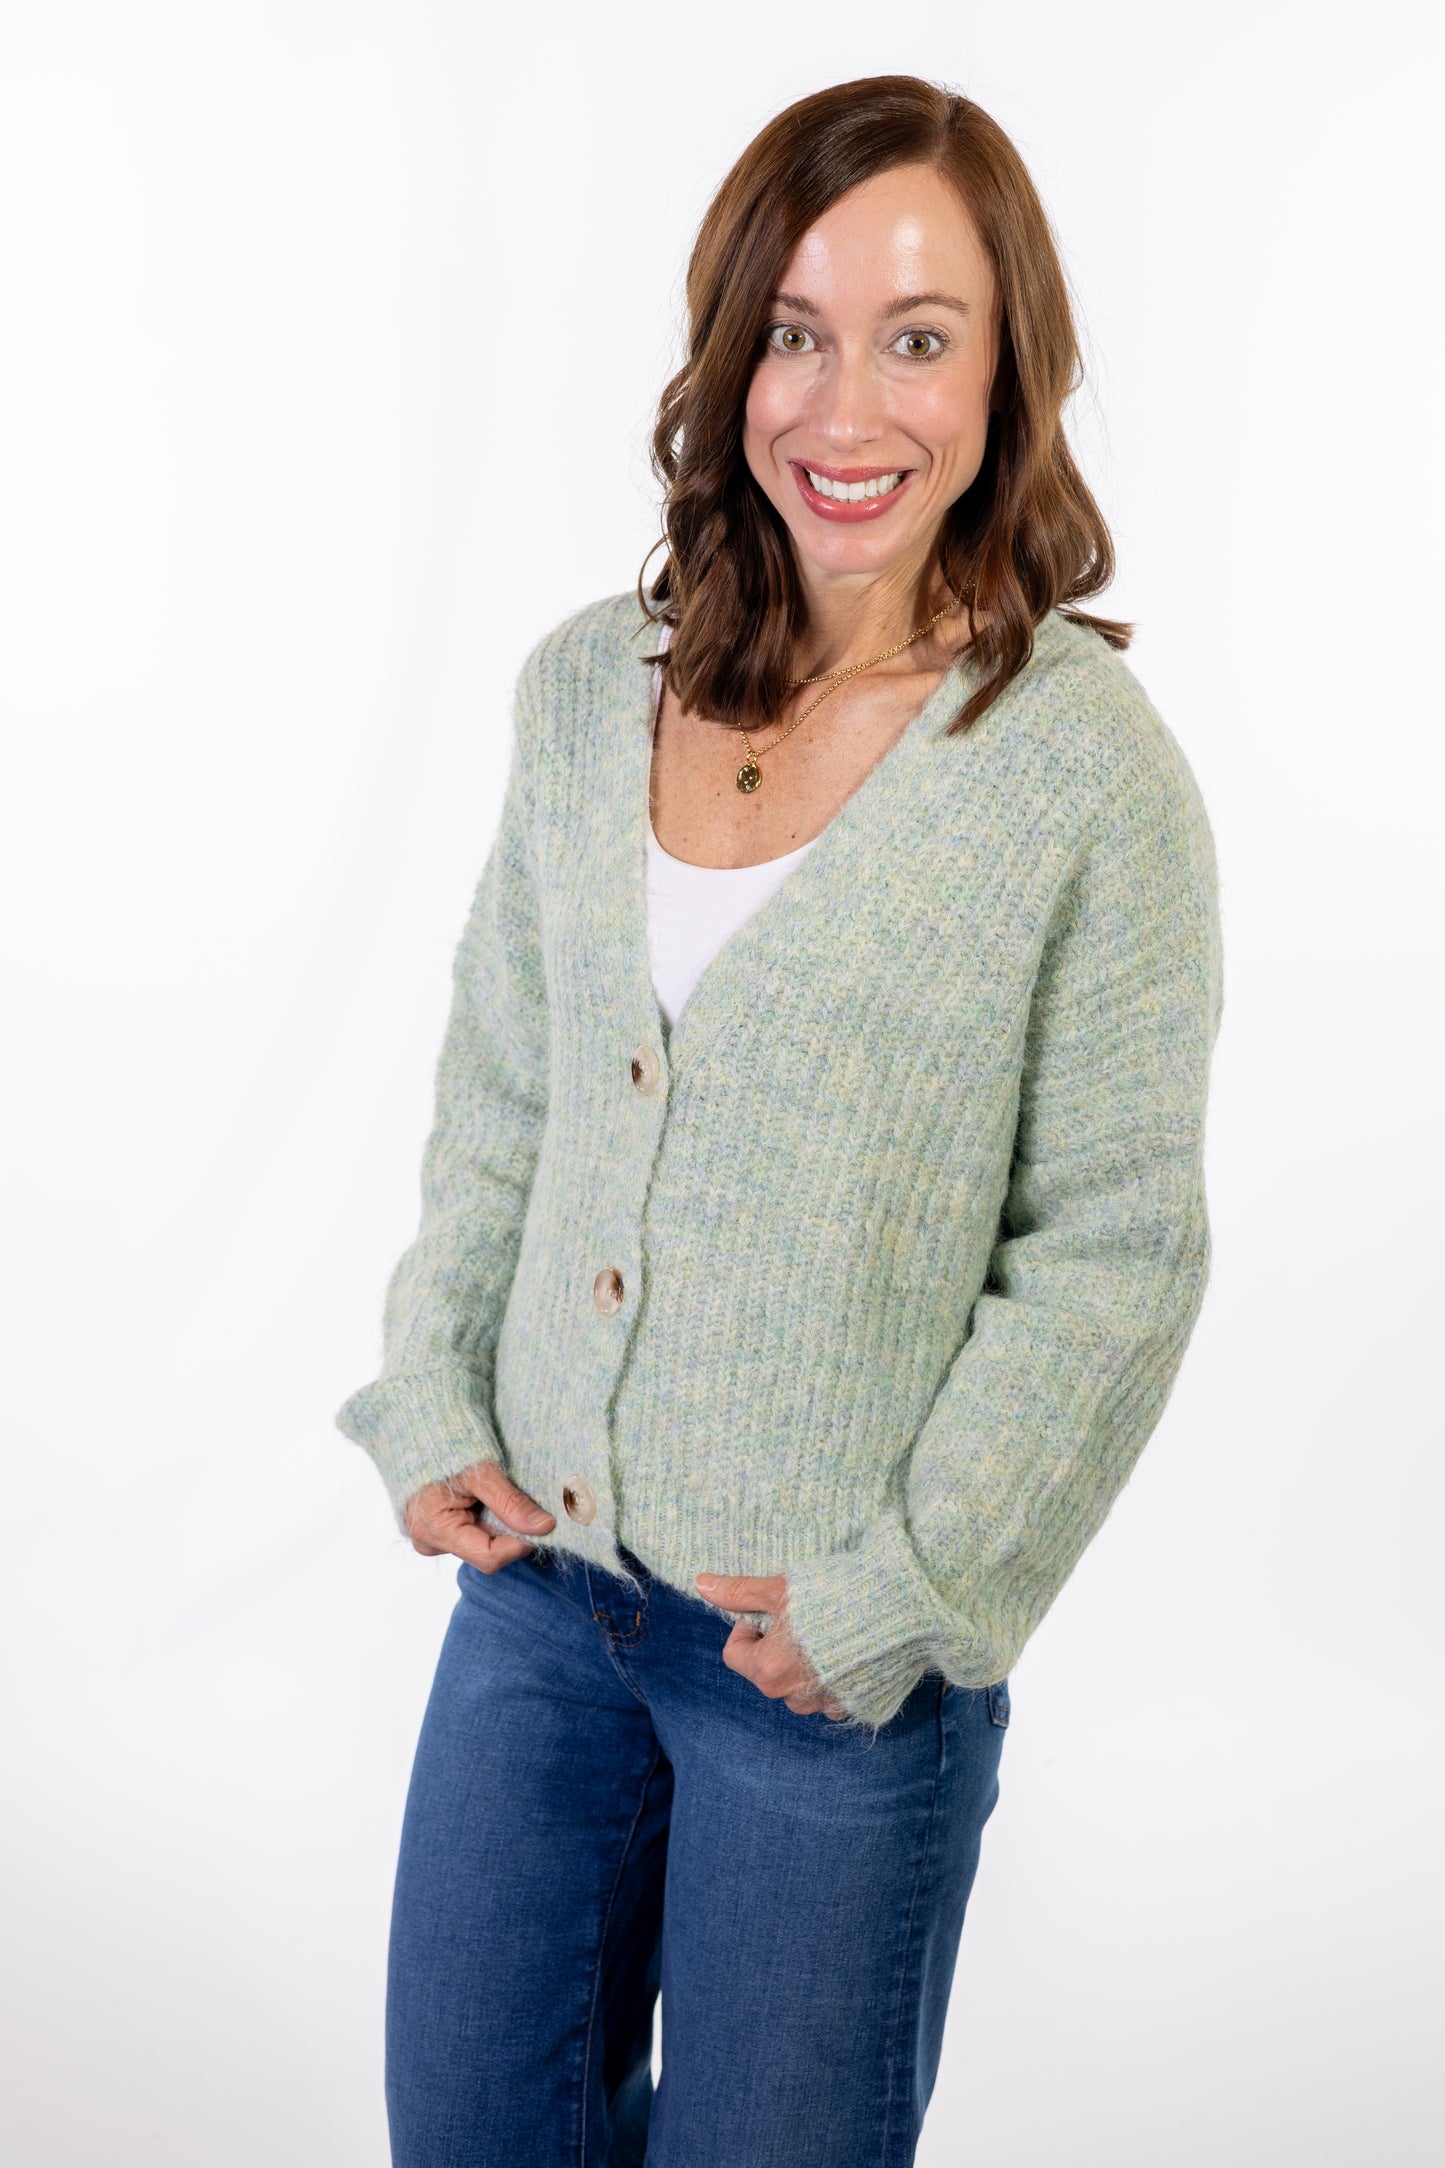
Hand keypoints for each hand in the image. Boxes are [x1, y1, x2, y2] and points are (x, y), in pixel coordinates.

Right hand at [405, 1460, 555, 1573]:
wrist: (419, 1430)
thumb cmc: (444, 1445)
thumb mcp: (481, 1471)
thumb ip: (511, 1503)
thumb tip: (544, 1527)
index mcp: (434, 1529)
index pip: (489, 1556)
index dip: (520, 1542)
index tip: (541, 1522)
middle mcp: (430, 1541)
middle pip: (487, 1551)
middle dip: (509, 1530)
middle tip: (520, 1501)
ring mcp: (433, 1538)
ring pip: (482, 1542)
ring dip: (499, 1523)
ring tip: (497, 1493)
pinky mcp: (440, 1530)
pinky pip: (473, 1533)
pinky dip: (488, 1518)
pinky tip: (487, 1498)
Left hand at [695, 1572, 848, 1719]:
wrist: (899, 1612)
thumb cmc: (835, 1597)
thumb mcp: (780, 1589)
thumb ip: (739, 1592)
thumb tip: (702, 1585)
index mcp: (768, 1671)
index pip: (735, 1654)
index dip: (749, 1626)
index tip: (772, 1609)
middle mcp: (794, 1697)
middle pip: (766, 1670)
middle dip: (776, 1644)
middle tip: (802, 1616)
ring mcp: (827, 1706)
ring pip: (797, 1684)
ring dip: (804, 1662)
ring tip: (829, 1630)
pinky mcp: (856, 1707)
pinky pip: (831, 1693)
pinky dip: (834, 1675)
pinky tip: (850, 1648)